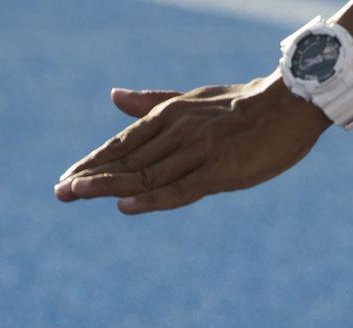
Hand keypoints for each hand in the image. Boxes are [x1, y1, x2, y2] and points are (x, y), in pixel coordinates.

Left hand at [54, 78, 330, 213]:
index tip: (68, 178)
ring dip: (109, 185)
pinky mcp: (222, 171)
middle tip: (60, 192)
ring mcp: (200, 152)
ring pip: (147, 174)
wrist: (292, 103)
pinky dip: (152, 199)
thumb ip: (154, 103)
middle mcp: (179, 132)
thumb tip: (114, 96)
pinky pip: (181, 189)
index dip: (95, 161)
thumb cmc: (246, 103)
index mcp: (171, 115)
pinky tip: (126, 206)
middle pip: (128, 160)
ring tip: (75, 194)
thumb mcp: (194, 100)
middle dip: (91, 176)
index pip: (124, 143)